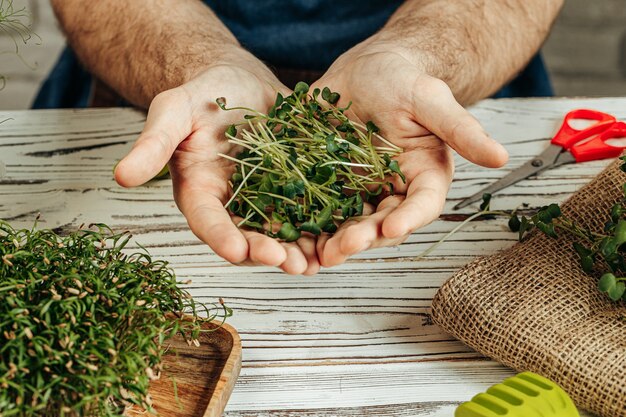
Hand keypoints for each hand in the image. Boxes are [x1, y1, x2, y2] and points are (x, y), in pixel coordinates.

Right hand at [114, 49, 320, 274]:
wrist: (240, 84)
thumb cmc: (201, 96)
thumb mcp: (173, 112)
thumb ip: (152, 143)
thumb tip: (120, 176)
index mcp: (200, 194)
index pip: (208, 221)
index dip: (221, 237)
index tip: (237, 251)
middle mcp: (233, 205)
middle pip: (248, 236)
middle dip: (267, 252)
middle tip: (287, 262)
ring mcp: (266, 199)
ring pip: (282, 232)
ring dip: (298, 249)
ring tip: (316, 261)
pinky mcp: (295, 188)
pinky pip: (309, 210)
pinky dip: (322, 225)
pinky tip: (339, 235)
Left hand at [312, 40, 508, 266]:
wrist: (365, 71)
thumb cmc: (403, 80)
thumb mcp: (430, 99)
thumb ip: (461, 129)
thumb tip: (501, 157)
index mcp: (424, 176)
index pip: (422, 204)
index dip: (409, 218)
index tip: (393, 227)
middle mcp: (393, 191)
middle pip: (382, 222)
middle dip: (364, 237)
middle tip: (344, 247)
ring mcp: (360, 191)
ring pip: (349, 223)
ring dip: (334, 242)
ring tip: (317, 255)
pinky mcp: (330, 185)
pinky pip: (319, 209)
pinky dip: (308, 225)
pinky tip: (292, 236)